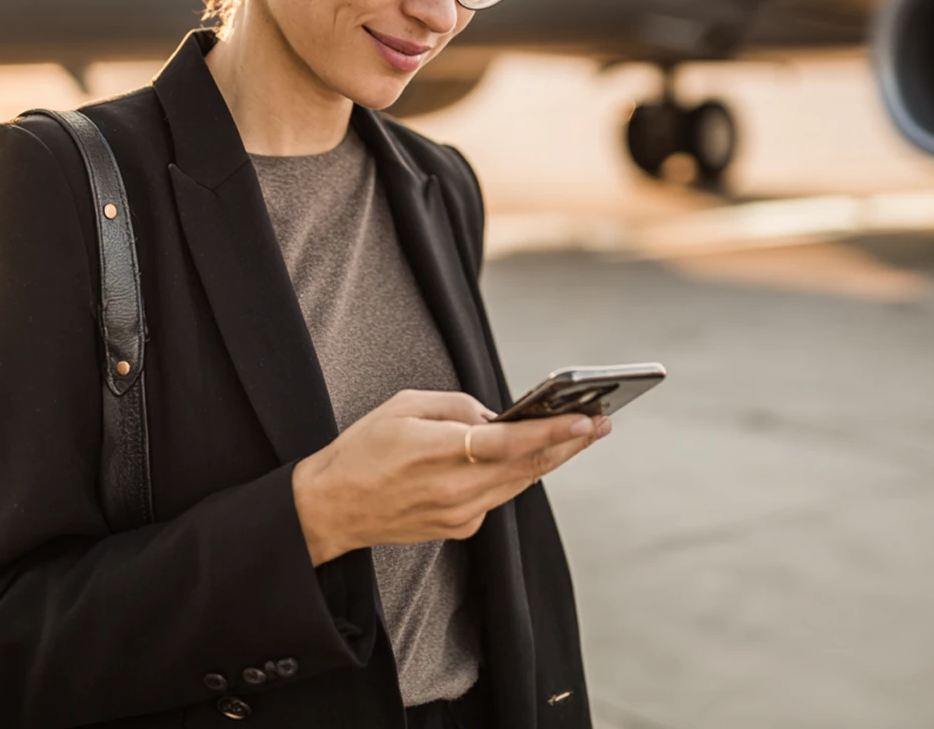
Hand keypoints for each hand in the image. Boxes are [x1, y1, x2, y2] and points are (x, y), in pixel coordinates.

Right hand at [291, 389, 609, 565]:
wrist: (332, 508)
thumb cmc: (363, 448)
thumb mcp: (403, 405)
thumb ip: (455, 405)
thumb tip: (495, 416)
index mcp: (437, 452)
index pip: (509, 442)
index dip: (552, 430)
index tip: (587, 417)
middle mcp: (454, 490)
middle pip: (527, 466)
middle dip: (569, 442)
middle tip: (602, 420)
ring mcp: (459, 515)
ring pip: (519, 483)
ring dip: (552, 458)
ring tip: (582, 433)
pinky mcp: (459, 528)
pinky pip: (498, 496)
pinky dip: (516, 474)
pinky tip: (530, 455)